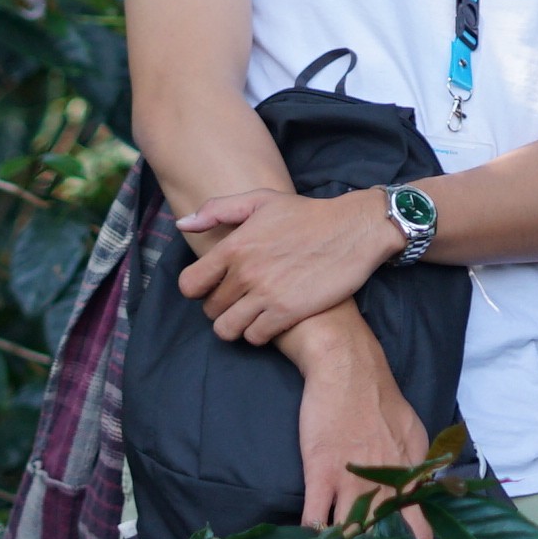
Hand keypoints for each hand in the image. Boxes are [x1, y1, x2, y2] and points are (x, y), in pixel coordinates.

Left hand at [181, 185, 399, 346]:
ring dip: (236, 325)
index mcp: (234, 247)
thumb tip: (183, 224)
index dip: (197, 289)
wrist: (354, 229)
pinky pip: (255, 337)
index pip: (190, 284)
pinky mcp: (288, 312)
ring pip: (227, 329)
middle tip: (239, 300)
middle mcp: (245, 273)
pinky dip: (258, 333)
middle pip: (210, 309)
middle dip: (221, 307)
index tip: (213, 286)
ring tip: (250, 315)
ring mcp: (266, 295)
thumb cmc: (307, 214)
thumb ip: (218, 210)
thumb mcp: (262, 201)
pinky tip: (269, 321)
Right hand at [287, 312, 435, 538]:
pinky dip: (313, 534)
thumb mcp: (414, 434)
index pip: (421, 530)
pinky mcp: (321, 474)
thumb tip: (422, 488)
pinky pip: (315, 519)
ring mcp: (353, 482)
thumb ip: (417, 466)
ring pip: (350, 535)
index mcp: (411, 476)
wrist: (349, 370)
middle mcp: (386, 485)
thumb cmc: (381, 400)